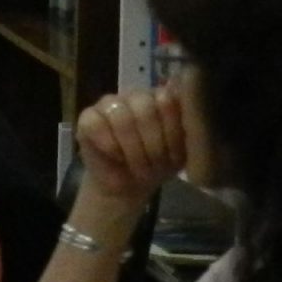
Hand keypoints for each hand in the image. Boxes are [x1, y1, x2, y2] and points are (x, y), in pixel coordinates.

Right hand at [73, 88, 186, 208]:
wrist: (128, 186)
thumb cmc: (157, 166)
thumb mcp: (182, 153)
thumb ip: (191, 130)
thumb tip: (194, 113)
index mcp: (164, 97)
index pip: (168, 100)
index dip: (171, 132)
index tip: (173, 156)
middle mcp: (138, 95)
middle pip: (145, 108)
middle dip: (152, 146)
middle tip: (154, 166)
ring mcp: (111, 102)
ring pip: (121, 117)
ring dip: (132, 150)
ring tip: (138, 167)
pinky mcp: (88, 117)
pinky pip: (97, 125)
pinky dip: (109, 146)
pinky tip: (116, 157)